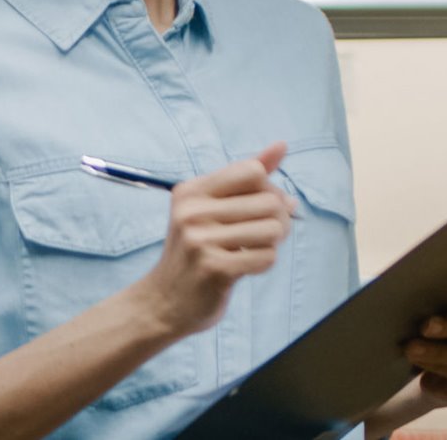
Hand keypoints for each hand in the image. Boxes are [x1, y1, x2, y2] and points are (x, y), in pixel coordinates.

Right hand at [123, 144, 292, 337]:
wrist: (164, 301)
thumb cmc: (195, 250)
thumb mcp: (211, 207)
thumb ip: (246, 177)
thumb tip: (282, 145)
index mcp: (191, 191)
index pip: (253, 171)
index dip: (268, 189)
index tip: (260, 208)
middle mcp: (191, 211)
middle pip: (270, 200)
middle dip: (278, 219)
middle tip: (262, 234)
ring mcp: (200, 240)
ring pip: (273, 229)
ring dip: (273, 243)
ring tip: (254, 249)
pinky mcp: (214, 268)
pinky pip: (266, 257)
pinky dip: (264, 262)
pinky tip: (246, 266)